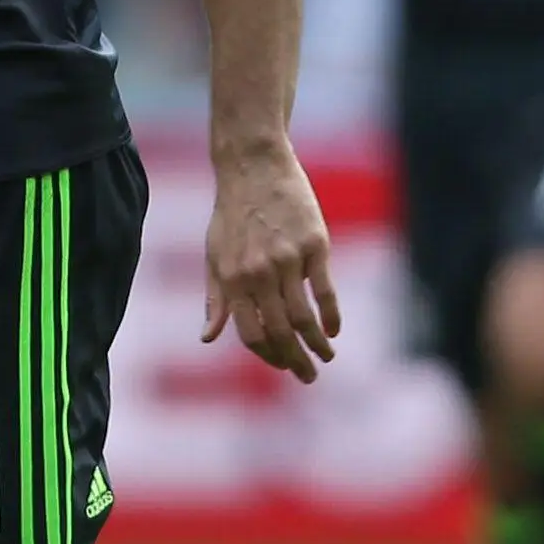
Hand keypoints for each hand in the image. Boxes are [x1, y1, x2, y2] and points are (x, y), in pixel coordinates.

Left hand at [200, 136, 340, 383]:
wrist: (253, 165)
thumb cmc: (232, 214)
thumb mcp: (214, 255)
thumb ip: (216, 298)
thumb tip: (208, 337)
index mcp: (232, 279)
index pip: (251, 333)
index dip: (268, 355)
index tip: (282, 365)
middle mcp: (259, 274)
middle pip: (281, 331)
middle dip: (295, 361)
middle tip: (308, 377)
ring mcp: (288, 260)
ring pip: (305, 317)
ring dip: (317, 345)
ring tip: (325, 357)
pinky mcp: (314, 245)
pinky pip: (325, 291)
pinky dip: (331, 316)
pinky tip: (334, 330)